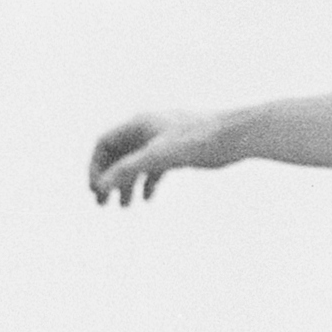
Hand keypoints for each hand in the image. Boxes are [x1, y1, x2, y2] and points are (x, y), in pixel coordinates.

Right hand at [88, 113, 224, 205]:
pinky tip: (147, 199)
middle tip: (101, 204)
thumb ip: (128, 170)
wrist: (235, 136)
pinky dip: (148, 183)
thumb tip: (100, 187)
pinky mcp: (178, 151)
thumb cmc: (199, 140)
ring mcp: (163, 140)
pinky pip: (155, 167)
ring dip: (127, 184)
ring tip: (124, 207)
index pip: (104, 144)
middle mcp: (147, 129)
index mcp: (138, 124)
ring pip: (136, 163)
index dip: (96, 166)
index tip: (95, 190)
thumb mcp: (159, 156)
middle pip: (118, 155)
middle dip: (108, 179)